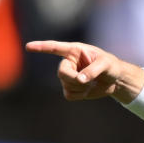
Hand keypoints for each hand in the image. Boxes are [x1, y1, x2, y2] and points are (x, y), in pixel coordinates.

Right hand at [25, 40, 141, 101]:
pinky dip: (79, 95)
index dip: (41, 47)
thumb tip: (80, 80)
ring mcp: (69, 76)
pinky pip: (69, 95)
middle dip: (73, 79)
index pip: (55, 48)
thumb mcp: (107, 64)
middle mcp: (69, 62)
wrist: (115, 80)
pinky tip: (87, 90)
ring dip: (79, 88)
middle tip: (85, 81)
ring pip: (66, 85)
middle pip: (61, 72)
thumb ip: (93, 70)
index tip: (28, 47)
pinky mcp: (71, 88)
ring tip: (91, 84)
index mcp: (75, 51)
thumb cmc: (111, 66)